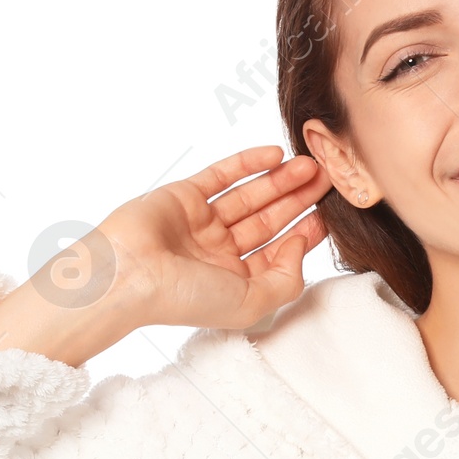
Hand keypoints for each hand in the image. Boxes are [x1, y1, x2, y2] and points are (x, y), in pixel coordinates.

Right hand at [97, 145, 331, 331]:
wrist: (129, 275)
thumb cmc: (184, 298)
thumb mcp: (251, 303)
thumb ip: (286, 280)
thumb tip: (299, 242)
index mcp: (234, 281)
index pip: (278, 253)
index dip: (305, 233)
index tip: (329, 215)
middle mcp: (219, 252)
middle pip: (269, 221)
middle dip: (299, 200)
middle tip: (328, 179)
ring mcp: (201, 222)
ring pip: (250, 196)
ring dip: (280, 180)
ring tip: (310, 165)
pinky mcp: (183, 196)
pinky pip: (222, 175)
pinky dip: (248, 164)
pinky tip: (275, 155)